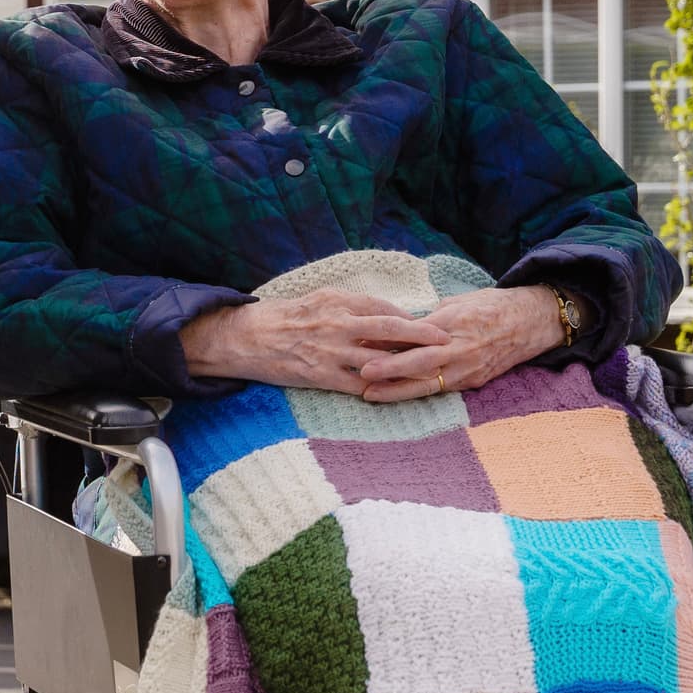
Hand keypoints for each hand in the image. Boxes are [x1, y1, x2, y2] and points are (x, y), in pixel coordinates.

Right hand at [180, 291, 443, 395]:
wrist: (247, 337)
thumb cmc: (285, 317)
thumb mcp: (319, 299)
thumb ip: (350, 305)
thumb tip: (383, 312)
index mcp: (338, 301)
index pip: (385, 308)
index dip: (411, 318)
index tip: (432, 324)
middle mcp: (338, 323)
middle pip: (390, 329)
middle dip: (422, 335)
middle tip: (445, 341)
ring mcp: (330, 351)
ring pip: (378, 359)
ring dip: (406, 366)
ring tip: (429, 371)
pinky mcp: (320, 375)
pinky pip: (357, 384)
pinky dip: (378, 389)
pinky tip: (395, 393)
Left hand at [357, 286, 566, 402]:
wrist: (530, 322)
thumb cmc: (491, 305)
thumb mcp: (459, 301)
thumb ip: (430, 317)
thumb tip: (401, 327)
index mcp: (455, 322)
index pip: (417, 333)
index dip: (390, 339)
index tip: (364, 341)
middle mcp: (462, 348)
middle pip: (421, 361)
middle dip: (390, 369)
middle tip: (363, 374)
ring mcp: (469, 368)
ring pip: (429, 383)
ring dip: (398, 390)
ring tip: (371, 395)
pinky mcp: (474, 381)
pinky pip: (442, 389)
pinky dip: (418, 392)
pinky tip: (398, 396)